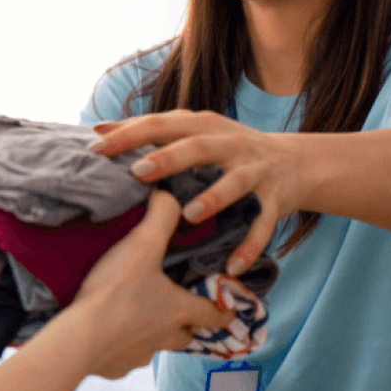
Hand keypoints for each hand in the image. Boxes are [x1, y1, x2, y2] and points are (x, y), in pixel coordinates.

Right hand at [65, 190, 235, 378]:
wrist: (78, 339)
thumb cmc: (116, 292)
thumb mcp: (142, 245)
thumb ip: (161, 216)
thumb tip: (169, 195)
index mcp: (179, 310)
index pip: (215, 314)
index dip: (225, 308)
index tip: (228, 306)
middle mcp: (165, 337)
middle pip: (187, 336)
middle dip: (185, 324)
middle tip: (175, 308)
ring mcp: (139, 356)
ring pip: (155, 346)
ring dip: (151, 334)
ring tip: (134, 316)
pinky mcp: (115, 367)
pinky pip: (124, 356)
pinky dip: (120, 345)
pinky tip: (106, 332)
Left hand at [90, 110, 305, 273]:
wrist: (295, 163)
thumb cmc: (228, 150)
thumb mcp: (194, 133)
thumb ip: (150, 131)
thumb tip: (99, 128)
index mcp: (204, 126)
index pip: (161, 125)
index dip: (129, 135)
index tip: (96, 148)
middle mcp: (230, 144)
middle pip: (197, 147)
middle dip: (168, 158)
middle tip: (138, 171)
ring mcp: (254, 171)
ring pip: (234, 183)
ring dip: (213, 198)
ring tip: (189, 215)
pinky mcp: (274, 200)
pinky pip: (263, 225)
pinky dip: (250, 246)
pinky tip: (232, 266)